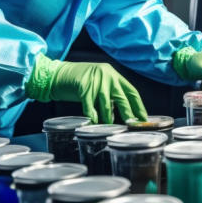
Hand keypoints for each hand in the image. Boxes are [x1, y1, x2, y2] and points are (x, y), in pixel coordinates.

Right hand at [25, 54, 146, 123]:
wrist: (58, 74)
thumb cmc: (80, 81)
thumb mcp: (100, 82)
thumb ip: (111, 93)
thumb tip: (124, 112)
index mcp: (114, 75)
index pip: (131, 91)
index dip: (138, 106)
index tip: (143, 118)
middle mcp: (107, 76)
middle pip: (122, 98)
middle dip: (128, 113)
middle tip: (131, 125)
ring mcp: (95, 81)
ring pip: (106, 104)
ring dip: (109, 118)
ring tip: (111, 128)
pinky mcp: (83, 87)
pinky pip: (90, 106)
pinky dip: (93, 116)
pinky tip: (94, 123)